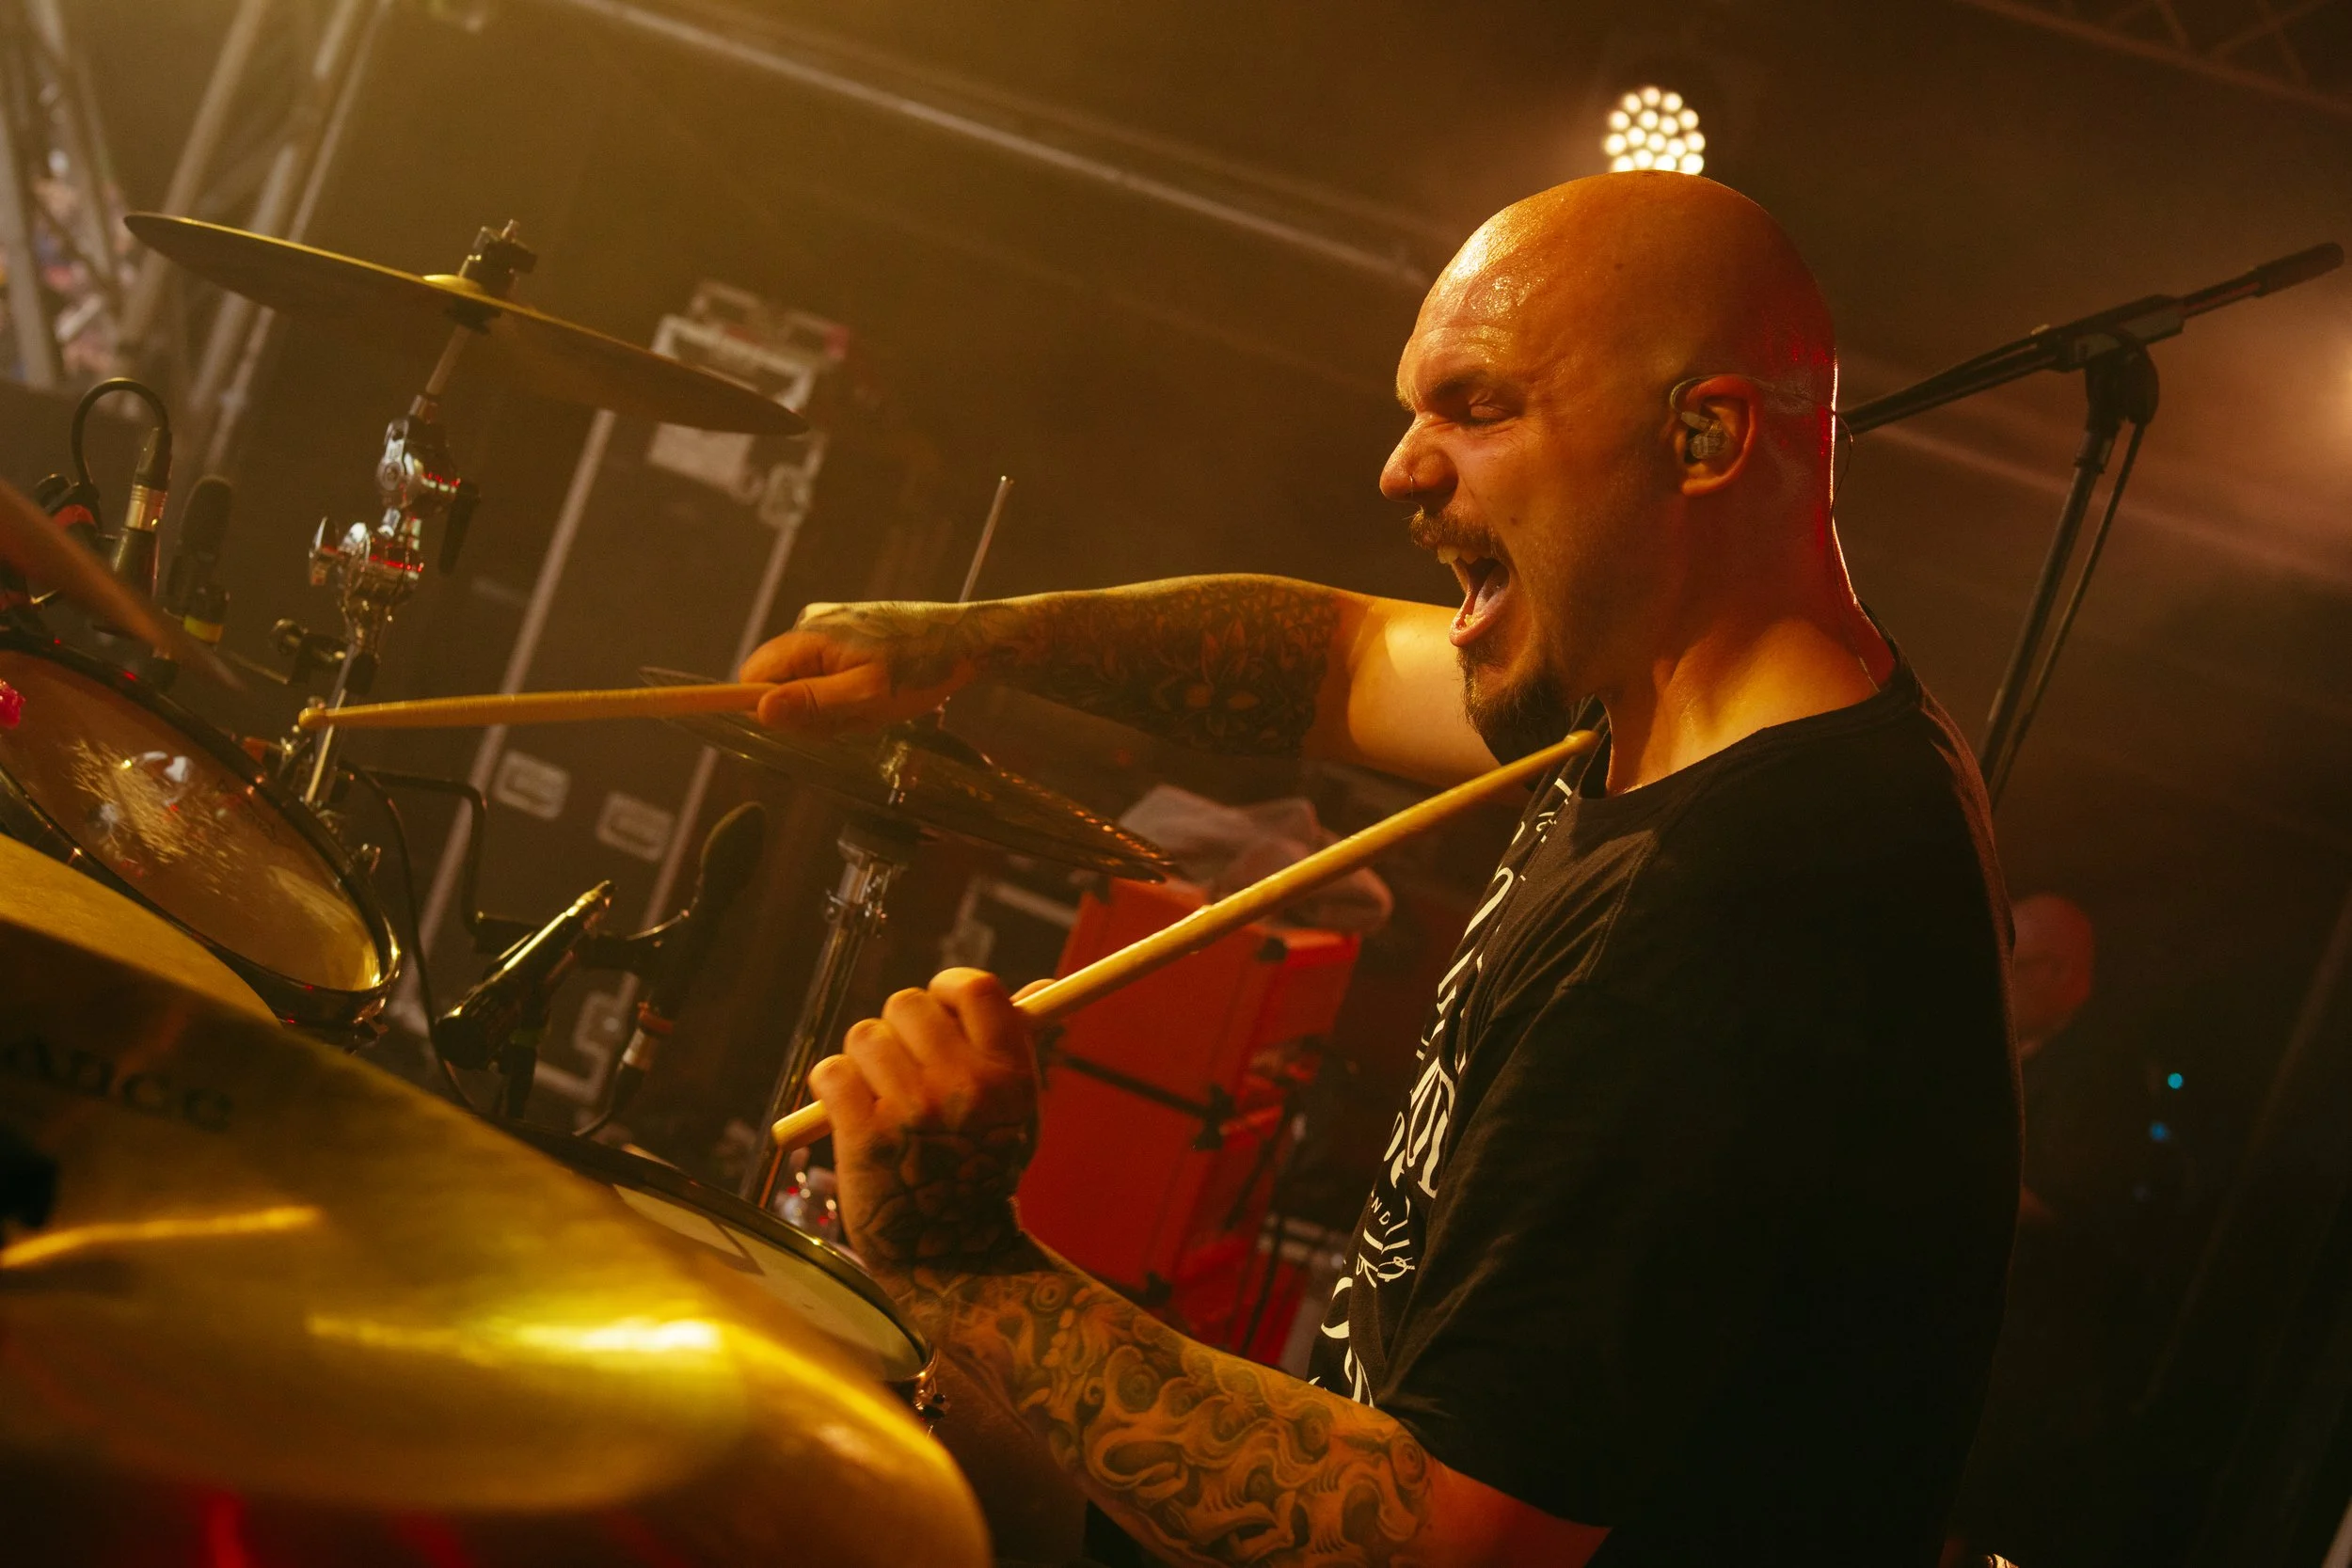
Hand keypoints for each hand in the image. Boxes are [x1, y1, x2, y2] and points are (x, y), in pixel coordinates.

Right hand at [738, 599, 985, 734]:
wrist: (968, 639)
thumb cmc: (923, 667)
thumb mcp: (867, 696)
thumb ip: (813, 703)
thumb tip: (760, 711)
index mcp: (811, 634)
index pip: (754, 675)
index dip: (768, 708)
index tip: (803, 727)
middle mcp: (812, 623)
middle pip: (782, 683)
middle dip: (812, 711)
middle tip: (856, 718)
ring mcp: (831, 626)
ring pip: (808, 682)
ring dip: (835, 705)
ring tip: (875, 704)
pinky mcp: (849, 633)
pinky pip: (829, 673)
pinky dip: (848, 692)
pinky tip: (879, 693)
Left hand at [811, 969, 1042, 1274]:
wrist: (950, 1254)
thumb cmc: (982, 1171)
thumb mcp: (1017, 1111)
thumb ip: (1017, 1047)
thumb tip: (1041, 987)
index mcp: (1008, 1075)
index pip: (975, 989)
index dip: (947, 987)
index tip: (937, 1004)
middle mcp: (964, 1087)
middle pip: (907, 1003)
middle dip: (898, 1027)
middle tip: (903, 1060)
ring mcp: (913, 1110)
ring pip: (863, 1036)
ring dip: (864, 1060)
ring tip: (879, 1094)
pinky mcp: (865, 1136)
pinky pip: (831, 1072)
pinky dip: (832, 1086)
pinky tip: (849, 1110)